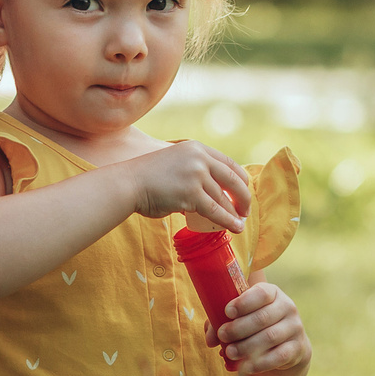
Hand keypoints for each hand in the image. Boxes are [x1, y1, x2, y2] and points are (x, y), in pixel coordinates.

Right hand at [122, 140, 250, 233]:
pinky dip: (228, 220)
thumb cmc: (147, 178)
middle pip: (233, 179)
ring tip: (240, 223)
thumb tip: (208, 193)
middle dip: (243, 196)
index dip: (240, 179)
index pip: (228, 163)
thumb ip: (193, 172)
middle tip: (245, 210)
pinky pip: (215, 210)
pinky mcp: (191, 193)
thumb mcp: (174, 163)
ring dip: (235, 213)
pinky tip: (235, 227)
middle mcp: (199, 158)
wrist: (128, 183)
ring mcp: (196, 175)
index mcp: (196, 148)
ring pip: (224, 198)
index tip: (243, 192)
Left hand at [209, 281, 309, 374]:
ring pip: (270, 337)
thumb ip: (222, 322)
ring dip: (246, 346)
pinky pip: (278, 356)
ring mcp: (295, 327)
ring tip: (229, 353)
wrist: (286, 343)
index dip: (244, 303)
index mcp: (273, 293)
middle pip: (263, 317)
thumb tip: (210, 339)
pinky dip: (259, 363)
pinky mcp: (297, 348)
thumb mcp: (241, 316)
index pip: (261, 293)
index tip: (227, 312)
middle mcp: (287, 307)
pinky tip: (244, 366)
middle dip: (239, 328)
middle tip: (222, 335)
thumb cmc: (255, 324)